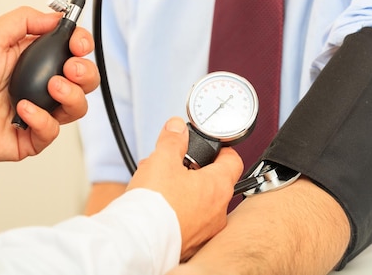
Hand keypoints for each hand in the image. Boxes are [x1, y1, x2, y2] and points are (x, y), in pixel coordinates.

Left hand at [0, 6, 98, 160]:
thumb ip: (27, 20)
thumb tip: (56, 18)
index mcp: (33, 59)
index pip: (72, 53)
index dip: (82, 47)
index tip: (78, 45)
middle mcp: (38, 86)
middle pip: (83, 82)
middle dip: (85, 73)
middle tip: (71, 68)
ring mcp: (35, 113)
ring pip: (76, 109)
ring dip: (72, 96)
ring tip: (53, 87)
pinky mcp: (26, 139)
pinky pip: (50, 133)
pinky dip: (43, 120)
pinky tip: (24, 109)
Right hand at [127, 117, 243, 260]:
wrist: (139, 241)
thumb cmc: (155, 204)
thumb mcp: (162, 159)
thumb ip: (172, 140)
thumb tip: (177, 127)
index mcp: (218, 187)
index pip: (233, 161)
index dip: (220, 149)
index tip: (208, 145)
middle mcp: (218, 212)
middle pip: (212, 182)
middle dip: (191, 170)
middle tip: (173, 165)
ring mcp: (205, 231)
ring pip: (198, 202)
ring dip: (182, 190)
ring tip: (158, 184)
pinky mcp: (190, 243)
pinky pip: (188, 221)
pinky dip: (176, 211)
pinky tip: (157, 206)